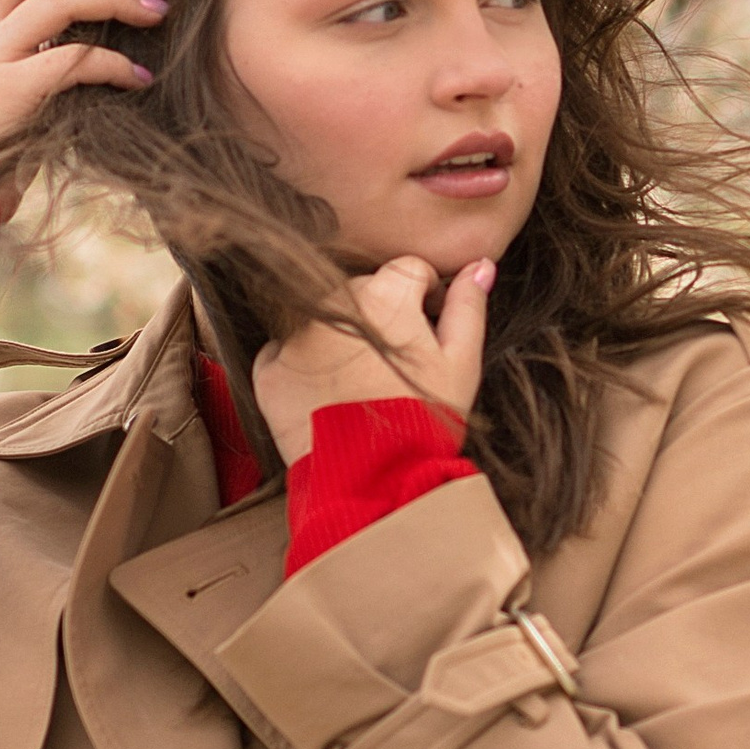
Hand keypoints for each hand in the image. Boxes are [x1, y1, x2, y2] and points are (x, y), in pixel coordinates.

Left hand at [250, 254, 493, 466]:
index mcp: (385, 293)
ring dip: (342, 337)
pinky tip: (328, 395)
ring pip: (325, 318)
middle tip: (394, 367)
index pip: (409, 271)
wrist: (371, 480)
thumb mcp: (462, 364)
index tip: (426, 331)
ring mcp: (296, 335)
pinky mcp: (269, 369)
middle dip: (381, 318)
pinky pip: (288, 352)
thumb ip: (469, 307)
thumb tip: (480, 267)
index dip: (425, 299)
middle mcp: (333, 302)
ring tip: (362, 384)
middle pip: (364, 292)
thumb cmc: (424, 421)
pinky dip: (305, 367)